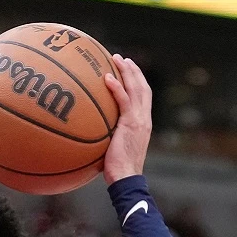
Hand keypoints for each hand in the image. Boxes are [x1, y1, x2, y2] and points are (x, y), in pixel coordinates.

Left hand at [102, 54, 152, 184]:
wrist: (126, 178)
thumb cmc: (118, 169)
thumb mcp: (115, 149)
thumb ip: (109, 136)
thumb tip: (91, 132)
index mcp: (143, 123)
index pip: (144, 97)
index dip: (137, 81)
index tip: (128, 70)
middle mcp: (144, 118)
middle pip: (143, 87)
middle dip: (133, 71)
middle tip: (122, 58)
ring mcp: (139, 120)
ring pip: (136, 89)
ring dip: (126, 71)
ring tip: (116, 59)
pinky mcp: (131, 124)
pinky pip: (124, 101)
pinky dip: (116, 87)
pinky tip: (106, 78)